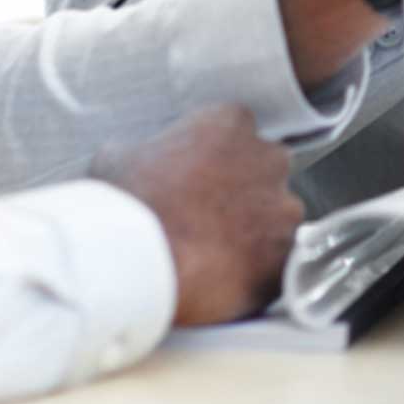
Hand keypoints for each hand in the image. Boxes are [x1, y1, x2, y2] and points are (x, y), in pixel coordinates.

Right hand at [88, 104, 303, 325]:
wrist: (138, 263)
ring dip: (256, 232)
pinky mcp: (284, 257)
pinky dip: (259, 272)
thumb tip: (139, 159)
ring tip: (217, 255)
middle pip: (266, 169)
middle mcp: (267, 158)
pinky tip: (226, 281)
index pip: (238, 131)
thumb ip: (146, 150)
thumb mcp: (119, 157)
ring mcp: (282, 209)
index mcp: (231, 122)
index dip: (219, 158)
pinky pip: (280, 263)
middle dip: (246, 191)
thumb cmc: (126, 205)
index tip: (200, 179)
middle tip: (210, 217)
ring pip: (278, 217)